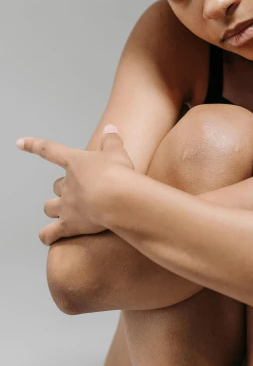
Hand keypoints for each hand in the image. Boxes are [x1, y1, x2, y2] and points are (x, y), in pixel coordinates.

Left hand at [16, 125, 134, 244]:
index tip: (19, 143)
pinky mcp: (70, 225)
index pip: (50, 150)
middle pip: (56, 186)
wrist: (118, 198)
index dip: (33, 145)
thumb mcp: (117, 151)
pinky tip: (49, 237)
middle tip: (80, 189)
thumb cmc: (117, 173)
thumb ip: (111, 139)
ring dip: (54, 209)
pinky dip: (48, 236)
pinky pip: (50, 233)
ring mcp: (66, 206)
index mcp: (74, 162)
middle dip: (64, 188)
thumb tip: (110, 128)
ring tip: (65, 212)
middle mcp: (67, 184)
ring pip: (49, 208)